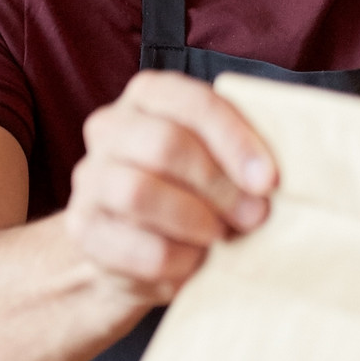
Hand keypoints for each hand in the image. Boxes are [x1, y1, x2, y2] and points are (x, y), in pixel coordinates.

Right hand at [64, 71, 274, 306]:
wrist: (126, 254)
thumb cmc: (189, 196)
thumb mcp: (214, 163)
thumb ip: (241, 156)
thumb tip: (277, 180)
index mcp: (149, 97)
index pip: (192, 102)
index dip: (235, 140)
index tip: (270, 180)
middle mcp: (110, 129)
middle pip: (165, 145)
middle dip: (219, 185)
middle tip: (256, 216)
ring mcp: (89, 180)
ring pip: (140, 193)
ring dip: (194, 221)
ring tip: (220, 238)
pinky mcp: (82, 230)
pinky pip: (135, 246)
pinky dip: (176, 260)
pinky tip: (193, 263)